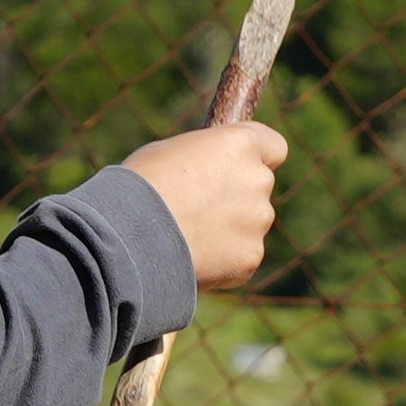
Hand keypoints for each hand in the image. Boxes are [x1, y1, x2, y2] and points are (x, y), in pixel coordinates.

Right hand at [126, 118, 286, 295]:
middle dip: (236, 198)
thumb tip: (207, 172)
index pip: (274, 147)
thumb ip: (204, 160)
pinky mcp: (251, 256)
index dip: (259, 158)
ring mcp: (257, 220)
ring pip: (249, 225)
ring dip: (228, 231)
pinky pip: (241, 258)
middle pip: (257, 188)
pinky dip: (222, 262)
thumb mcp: (170, 153)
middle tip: (197, 211)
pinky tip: (190, 257)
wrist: (131, 235)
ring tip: (186, 237)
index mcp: (240, 144)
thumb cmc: (140, 186)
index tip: (243, 169)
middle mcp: (258, 179)